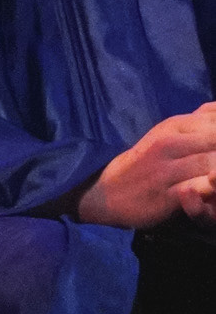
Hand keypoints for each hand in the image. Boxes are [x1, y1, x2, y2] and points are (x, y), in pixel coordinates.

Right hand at [77, 102, 215, 228]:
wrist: (108, 190)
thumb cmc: (147, 162)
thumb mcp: (169, 132)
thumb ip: (200, 118)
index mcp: (176, 125)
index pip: (215, 120)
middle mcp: (171, 142)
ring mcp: (168, 168)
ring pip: (212, 165)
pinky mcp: (166, 194)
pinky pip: (197, 190)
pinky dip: (212, 190)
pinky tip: (214, 189)